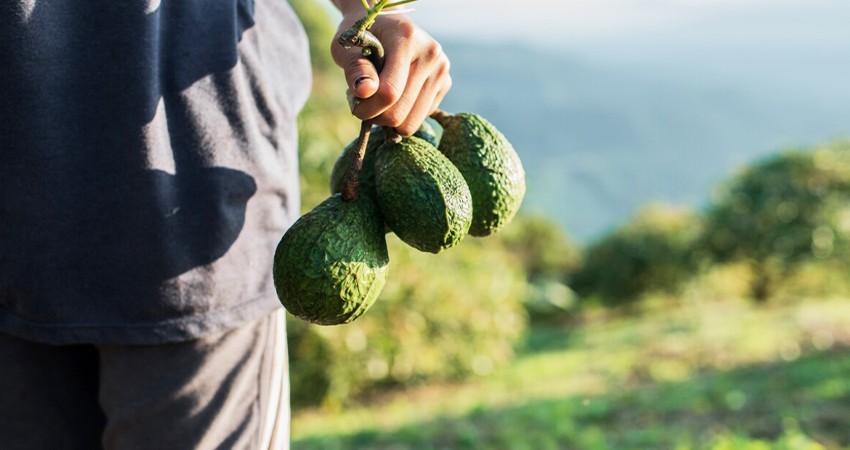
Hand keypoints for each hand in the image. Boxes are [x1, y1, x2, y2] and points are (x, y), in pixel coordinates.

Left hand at [331, 11, 450, 135]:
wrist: (387, 24)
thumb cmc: (362, 36)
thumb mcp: (346, 46)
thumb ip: (354, 68)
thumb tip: (365, 91)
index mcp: (406, 39)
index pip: (389, 91)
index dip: (366, 108)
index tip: (353, 103)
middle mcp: (431, 54)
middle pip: (400, 114)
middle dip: (375, 116)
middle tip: (364, 101)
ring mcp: (441, 70)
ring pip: (410, 123)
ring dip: (388, 119)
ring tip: (379, 98)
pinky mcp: (445, 84)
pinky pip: (419, 119)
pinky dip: (403, 114)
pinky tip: (396, 95)